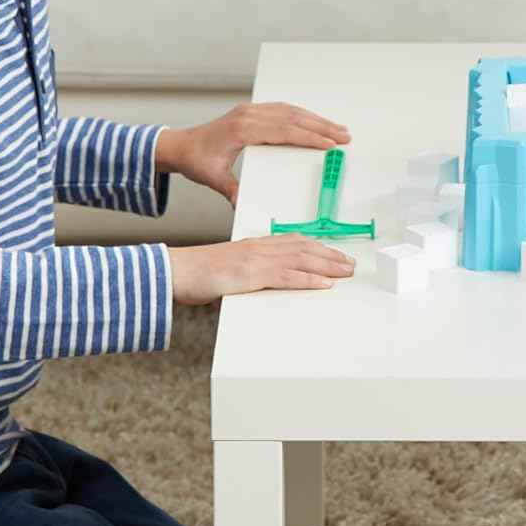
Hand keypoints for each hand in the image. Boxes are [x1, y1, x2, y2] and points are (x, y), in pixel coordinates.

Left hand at [159, 103, 349, 205]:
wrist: (181, 145)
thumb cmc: (197, 161)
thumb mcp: (214, 179)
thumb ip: (232, 191)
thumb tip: (244, 207)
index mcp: (241, 130)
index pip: (283, 131)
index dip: (309, 136)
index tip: (329, 143)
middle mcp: (248, 115)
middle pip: (292, 118)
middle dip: (321, 127)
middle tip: (344, 136)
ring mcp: (250, 111)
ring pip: (290, 110)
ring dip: (315, 119)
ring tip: (337, 128)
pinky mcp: (251, 111)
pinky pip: (281, 109)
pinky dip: (302, 115)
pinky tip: (314, 121)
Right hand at [169, 236, 355, 303]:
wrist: (175, 271)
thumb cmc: (196, 273)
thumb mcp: (228, 269)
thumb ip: (247, 272)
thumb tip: (259, 281)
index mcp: (254, 245)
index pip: (293, 241)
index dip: (317, 247)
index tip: (334, 253)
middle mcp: (259, 248)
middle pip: (303, 248)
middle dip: (330, 256)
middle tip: (350, 264)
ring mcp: (257, 260)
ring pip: (301, 260)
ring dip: (328, 266)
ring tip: (347, 272)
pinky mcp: (252, 274)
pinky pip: (287, 277)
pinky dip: (309, 280)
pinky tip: (324, 284)